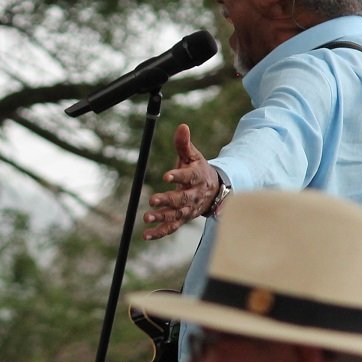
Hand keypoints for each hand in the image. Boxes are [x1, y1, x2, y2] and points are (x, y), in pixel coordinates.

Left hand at [142, 123, 220, 239]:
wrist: (215, 191)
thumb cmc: (198, 170)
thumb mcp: (193, 156)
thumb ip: (184, 144)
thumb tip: (182, 126)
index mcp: (198, 177)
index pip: (189, 176)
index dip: (178, 176)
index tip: (166, 176)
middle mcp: (195, 195)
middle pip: (182, 199)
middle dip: (167, 200)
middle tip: (152, 200)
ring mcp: (189, 209)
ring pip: (176, 215)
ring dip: (161, 217)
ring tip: (146, 216)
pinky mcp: (183, 219)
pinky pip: (172, 227)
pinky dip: (160, 232)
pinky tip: (146, 235)